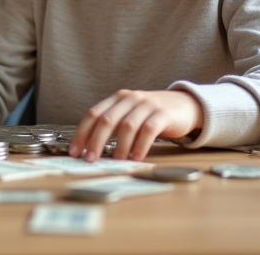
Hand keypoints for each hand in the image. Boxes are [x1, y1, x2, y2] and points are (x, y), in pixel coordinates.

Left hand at [69, 89, 203, 161]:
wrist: (185, 105)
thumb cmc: (152, 114)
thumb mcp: (130, 114)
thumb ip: (114, 126)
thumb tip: (92, 150)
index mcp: (118, 99)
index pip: (93, 114)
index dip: (82, 133)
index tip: (75, 151)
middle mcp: (130, 99)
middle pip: (107, 119)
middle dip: (96, 141)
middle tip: (91, 159)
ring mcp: (147, 105)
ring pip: (127, 125)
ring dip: (120, 146)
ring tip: (116, 161)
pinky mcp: (164, 114)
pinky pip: (149, 130)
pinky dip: (141, 145)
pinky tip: (136, 157)